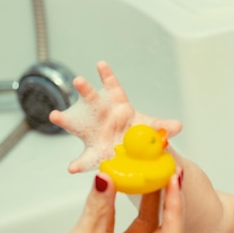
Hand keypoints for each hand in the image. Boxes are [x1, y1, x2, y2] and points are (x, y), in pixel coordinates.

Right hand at [14, 172, 183, 232]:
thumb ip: (98, 207)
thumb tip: (107, 177)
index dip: (175, 206)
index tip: (174, 179)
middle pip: (163, 228)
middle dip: (167, 199)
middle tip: (168, 169)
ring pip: (145, 224)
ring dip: (148, 199)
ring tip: (152, 171)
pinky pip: (127, 223)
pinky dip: (125, 205)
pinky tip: (126, 183)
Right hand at [49, 61, 181, 172]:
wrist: (139, 157)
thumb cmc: (142, 136)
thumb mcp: (154, 131)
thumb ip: (163, 128)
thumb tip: (177, 126)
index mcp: (120, 107)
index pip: (114, 88)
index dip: (108, 76)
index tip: (102, 64)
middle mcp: (104, 117)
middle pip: (93, 100)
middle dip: (85, 90)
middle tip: (78, 80)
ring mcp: (96, 133)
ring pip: (79, 125)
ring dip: (66, 120)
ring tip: (56, 116)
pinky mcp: (94, 153)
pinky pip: (86, 159)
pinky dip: (79, 164)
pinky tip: (72, 168)